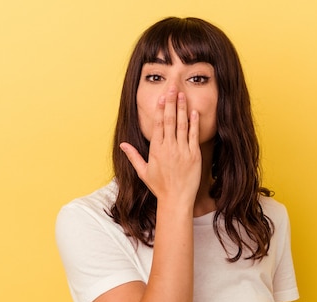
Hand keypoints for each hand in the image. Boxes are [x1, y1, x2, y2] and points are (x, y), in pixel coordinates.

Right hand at [120, 87, 201, 206]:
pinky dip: (194, 123)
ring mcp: (182, 150)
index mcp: (156, 150)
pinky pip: (193, 136)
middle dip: (171, 103)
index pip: (157, 124)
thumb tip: (122, 145)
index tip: (162, 96)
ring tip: (183, 95)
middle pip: (169, 120)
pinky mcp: (194, 155)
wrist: (176, 199)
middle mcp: (169, 147)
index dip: (160, 109)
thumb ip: (133, 156)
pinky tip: (193, 112)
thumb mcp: (143, 172)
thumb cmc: (159, 187)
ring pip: (182, 125)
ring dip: (182, 109)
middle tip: (173, 88)